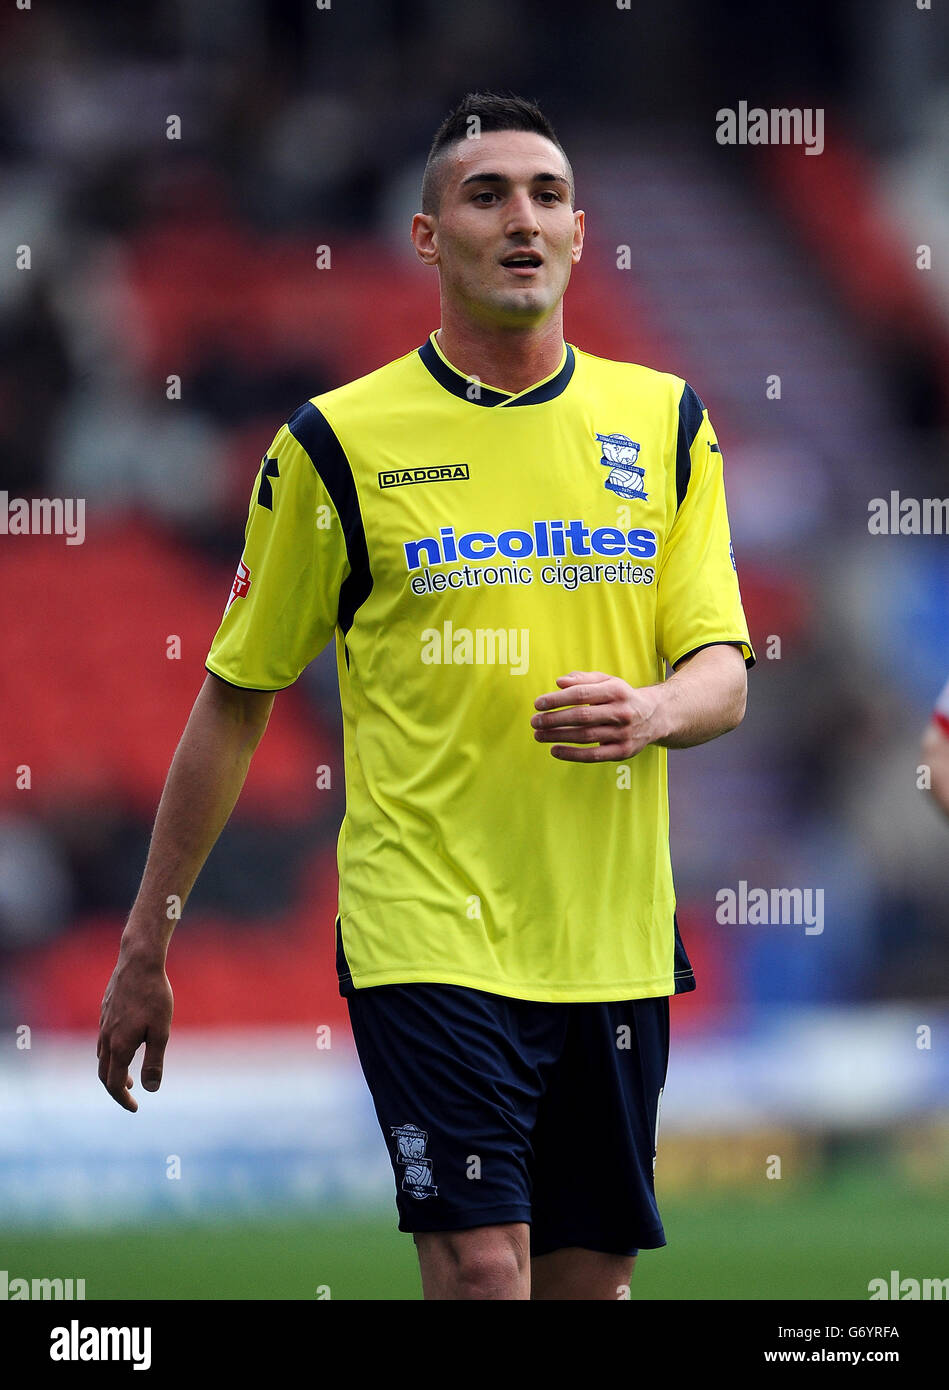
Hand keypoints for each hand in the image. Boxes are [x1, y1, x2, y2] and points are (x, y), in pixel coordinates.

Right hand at [97, 944, 173, 1111]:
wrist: (139, 961)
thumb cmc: (155, 995)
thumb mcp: (161, 1031)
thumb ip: (154, 1061)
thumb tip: (152, 1089)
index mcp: (119, 1046)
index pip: (114, 1084)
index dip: (123, 1099)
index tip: (136, 1108)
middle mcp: (106, 1038)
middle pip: (104, 1074)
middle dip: (116, 1090)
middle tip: (131, 1097)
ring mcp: (103, 1024)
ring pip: (102, 1057)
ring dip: (113, 1071)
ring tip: (129, 1077)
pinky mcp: (105, 1011)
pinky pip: (103, 1040)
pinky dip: (111, 1054)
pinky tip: (125, 1047)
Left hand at [530, 670, 664, 762]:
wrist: (656, 716)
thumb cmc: (622, 697)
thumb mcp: (608, 681)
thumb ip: (583, 679)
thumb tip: (559, 682)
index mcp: (617, 691)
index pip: (582, 694)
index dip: (557, 699)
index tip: (538, 704)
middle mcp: (621, 712)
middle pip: (582, 716)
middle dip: (554, 719)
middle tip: (534, 721)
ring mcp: (623, 734)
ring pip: (585, 736)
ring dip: (558, 736)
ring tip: (538, 735)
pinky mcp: (623, 752)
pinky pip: (594, 756)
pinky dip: (572, 754)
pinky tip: (554, 750)